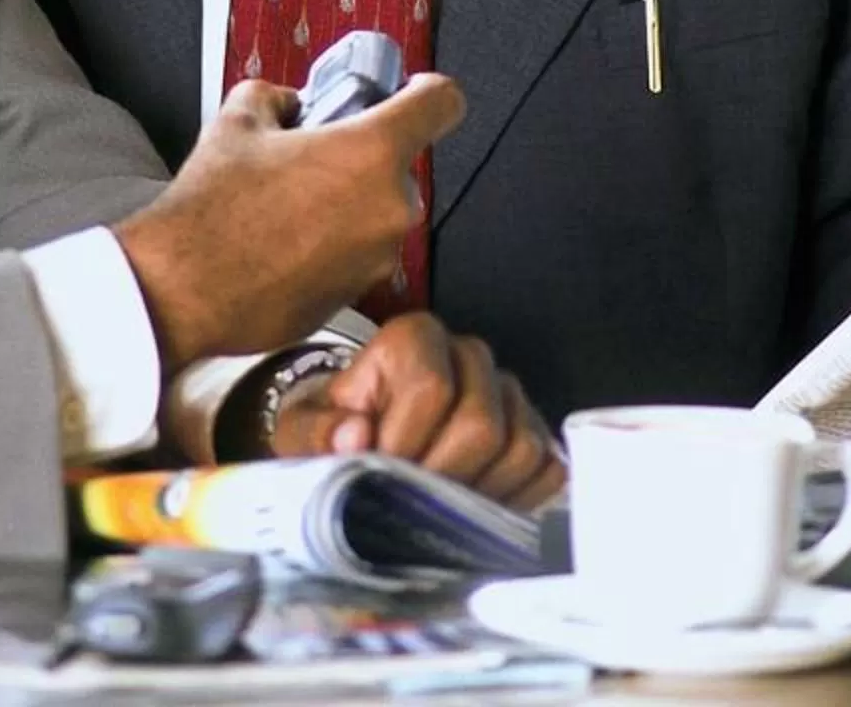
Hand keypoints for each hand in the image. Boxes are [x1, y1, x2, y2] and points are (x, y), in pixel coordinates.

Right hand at [114, 74, 462, 370]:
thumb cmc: (212, 207)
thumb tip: (292, 104)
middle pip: (400, 164)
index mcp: (372, 151)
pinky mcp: (361, 294)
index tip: (410, 94)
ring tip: (292, 208)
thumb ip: (280, 97)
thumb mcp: (239, 119)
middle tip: (313, 161)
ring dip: (348, 205)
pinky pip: (361, 253)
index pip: (443, 103)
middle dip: (363, 160)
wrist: (184, 289)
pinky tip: (288, 245)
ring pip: (380, 212)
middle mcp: (391, 205)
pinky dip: (336, 245)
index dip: (427, 91)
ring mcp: (380, 256)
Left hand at [268, 315, 564, 509]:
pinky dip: (514, 501)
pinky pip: (547, 469)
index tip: (380, 476)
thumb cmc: (336, 435)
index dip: (407, 444)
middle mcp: (470, 355)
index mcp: (413, 339)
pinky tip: (473, 510)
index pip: (432, 389)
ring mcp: (510, 393)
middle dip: (442, 478)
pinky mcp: (537, 430)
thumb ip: (317, 432)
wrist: (365, 444)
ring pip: (521, 448)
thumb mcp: (302, 432)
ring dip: (479, 495)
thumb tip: (355, 436)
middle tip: (411, 505)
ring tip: (440, 511)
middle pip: (482, 424)